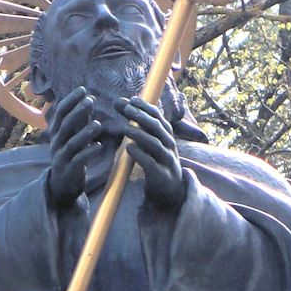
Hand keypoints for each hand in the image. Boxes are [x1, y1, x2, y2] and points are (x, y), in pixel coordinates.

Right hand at [46, 87, 101, 209]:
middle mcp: (56, 143)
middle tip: (90, 101)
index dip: (70, 100)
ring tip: (98, 124)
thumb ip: (80, 120)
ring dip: (85, 133)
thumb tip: (89, 99)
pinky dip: (88, 152)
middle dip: (77, 112)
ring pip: (71, 143)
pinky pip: (78, 160)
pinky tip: (98, 146)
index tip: (83, 90)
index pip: (60, 112)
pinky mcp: (69, 170)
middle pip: (64, 125)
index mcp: (56, 131)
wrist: (63, 184)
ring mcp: (61, 157)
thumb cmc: (70, 155)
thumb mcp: (73, 135)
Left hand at [118, 97, 185, 212]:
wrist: (170, 189)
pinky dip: (139, 154)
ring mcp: (166, 160)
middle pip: (157, 127)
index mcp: (166, 134)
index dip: (145, 107)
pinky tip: (128, 148)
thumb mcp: (148, 140)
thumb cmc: (156, 160)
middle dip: (142, 116)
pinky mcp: (161, 175)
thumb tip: (120, 102)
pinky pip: (150, 163)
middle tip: (126, 110)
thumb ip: (135, 123)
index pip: (158, 116)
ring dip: (139, 134)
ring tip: (125, 128)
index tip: (132, 100)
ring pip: (155, 144)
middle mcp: (169, 145)